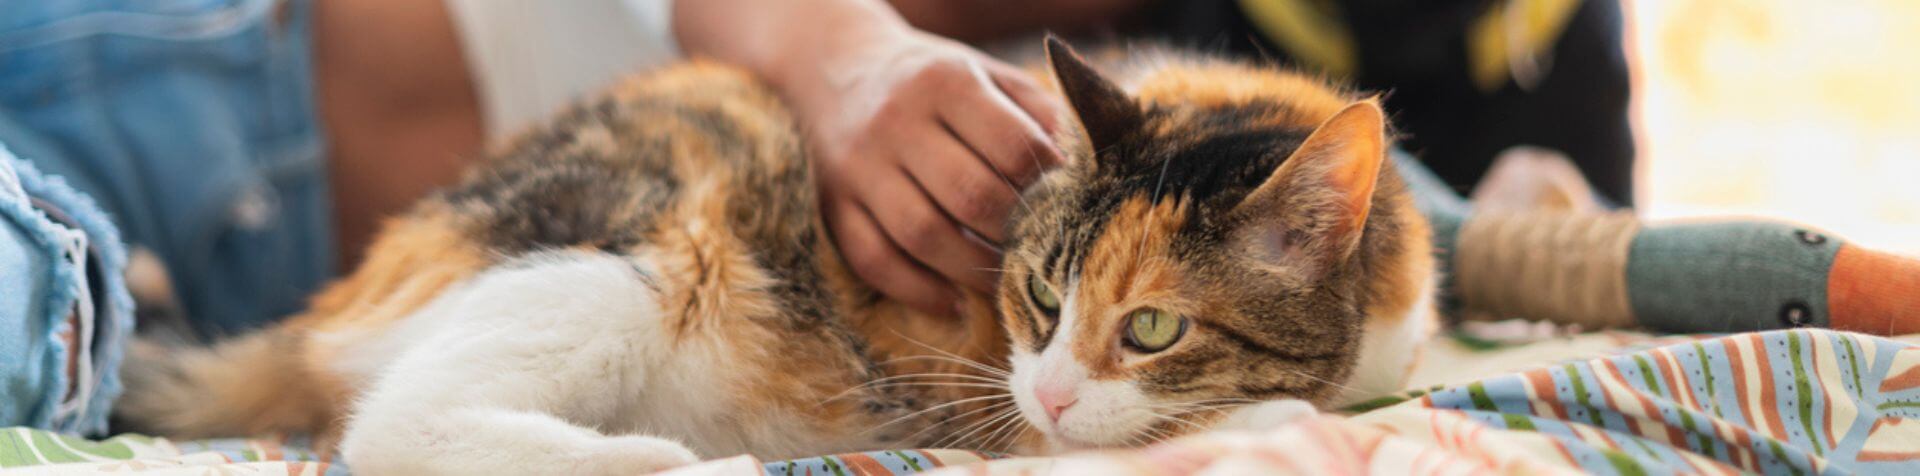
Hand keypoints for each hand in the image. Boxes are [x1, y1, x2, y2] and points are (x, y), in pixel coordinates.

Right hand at [793, 33, 1065, 315]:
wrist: (837, 69)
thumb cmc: (934, 82)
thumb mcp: (987, 75)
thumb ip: (1039, 113)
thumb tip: (1092, 168)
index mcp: (945, 82)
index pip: (1011, 146)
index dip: (1048, 184)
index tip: (1069, 206)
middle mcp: (896, 121)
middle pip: (970, 195)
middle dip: (1015, 233)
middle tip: (1041, 252)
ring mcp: (859, 166)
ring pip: (922, 235)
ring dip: (972, 269)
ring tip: (1003, 281)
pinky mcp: (833, 204)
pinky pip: (874, 260)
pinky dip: (917, 290)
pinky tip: (953, 302)